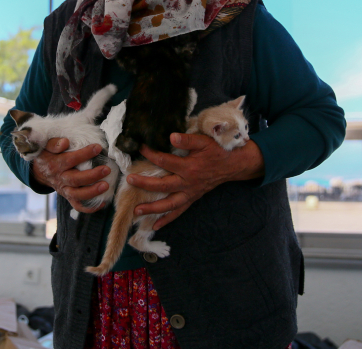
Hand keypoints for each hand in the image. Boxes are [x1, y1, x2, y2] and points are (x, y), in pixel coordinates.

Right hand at [31, 137, 111, 213]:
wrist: (39, 171)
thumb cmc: (48, 155)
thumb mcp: (45, 146)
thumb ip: (54, 143)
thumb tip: (65, 142)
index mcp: (55, 165)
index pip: (70, 160)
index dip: (85, 154)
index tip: (98, 148)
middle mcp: (60, 179)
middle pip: (76, 179)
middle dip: (92, 175)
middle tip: (106, 169)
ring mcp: (64, 190)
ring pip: (77, 195)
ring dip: (92, 192)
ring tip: (106, 186)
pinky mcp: (68, 197)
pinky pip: (78, 205)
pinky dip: (90, 207)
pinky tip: (103, 202)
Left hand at [127, 133, 264, 229]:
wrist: (233, 165)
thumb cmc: (217, 152)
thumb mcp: (204, 141)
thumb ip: (188, 139)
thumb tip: (171, 136)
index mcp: (189, 167)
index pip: (165, 161)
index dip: (151, 154)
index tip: (140, 148)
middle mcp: (188, 183)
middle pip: (163, 186)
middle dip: (145, 184)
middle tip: (129, 180)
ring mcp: (190, 193)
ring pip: (169, 204)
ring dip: (152, 208)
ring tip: (136, 211)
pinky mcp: (192, 199)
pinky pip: (178, 212)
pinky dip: (167, 219)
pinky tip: (155, 225)